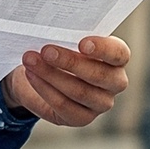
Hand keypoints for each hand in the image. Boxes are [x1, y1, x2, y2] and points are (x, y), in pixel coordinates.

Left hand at [2, 34, 131, 124]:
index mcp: (117, 58)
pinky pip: (64, 106)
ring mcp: (101, 103)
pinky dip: (45, 89)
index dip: (103, 49)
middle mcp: (115, 82)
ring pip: (80, 92)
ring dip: (51, 75)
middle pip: (99, 75)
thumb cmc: (60, 50)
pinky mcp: (82, 118)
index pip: (119, 54)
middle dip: (70, 62)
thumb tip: (55, 30)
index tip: (82, 43)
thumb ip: (68, 36)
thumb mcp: (67, 39)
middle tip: (46, 51)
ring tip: (30, 60)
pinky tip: (32, 76)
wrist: (42, 73)